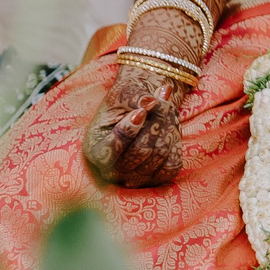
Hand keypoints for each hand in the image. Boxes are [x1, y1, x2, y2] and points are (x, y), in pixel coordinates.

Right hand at [82, 67, 187, 187]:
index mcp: (95, 151)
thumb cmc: (128, 98)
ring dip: (167, 126)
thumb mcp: (125, 91)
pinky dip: (175, 142)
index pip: (108, 152)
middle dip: (154, 121)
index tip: (140, 112)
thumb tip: (149, 102)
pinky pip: (173, 164)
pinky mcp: (157, 178)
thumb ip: (134, 96)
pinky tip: (168, 128)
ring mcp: (134, 178)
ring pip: (159, 155)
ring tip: (165, 108)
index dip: (126, 133)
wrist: (146, 104)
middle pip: (140, 151)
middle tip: (161, 98)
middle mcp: (112, 170)